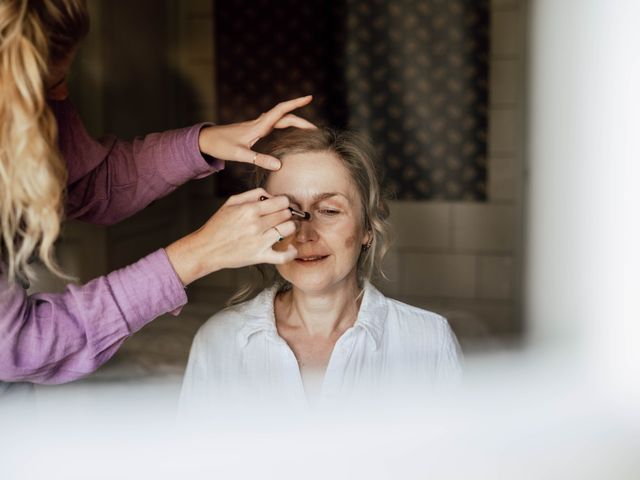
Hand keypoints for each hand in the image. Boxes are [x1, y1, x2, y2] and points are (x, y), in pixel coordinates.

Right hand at [165, 188, 296, 285]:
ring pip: (288, 229)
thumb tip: (271, 194)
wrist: (206, 249)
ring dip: (289, 227)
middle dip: (286, 213)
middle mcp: (256, 225)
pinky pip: (283, 256)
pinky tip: (290, 247)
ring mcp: (259, 242)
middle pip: (286, 214)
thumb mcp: (231, 202)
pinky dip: (291, 252)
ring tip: (284, 228)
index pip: (281, 201)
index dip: (284, 202)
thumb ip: (253, 194)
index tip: (281, 206)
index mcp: (249, 210)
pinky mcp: (260, 257)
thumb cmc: (218, 226)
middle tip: (282, 216)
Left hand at [198, 96, 315, 169]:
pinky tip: (289, 129)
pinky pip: (274, 124)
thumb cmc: (221, 145)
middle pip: (285, 116)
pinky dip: (286, 124)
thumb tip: (279, 165)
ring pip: (280, 119)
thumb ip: (259, 159)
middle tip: (315, 128)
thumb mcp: (239, 155)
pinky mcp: (254, 130)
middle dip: (301, 119)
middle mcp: (259, 123)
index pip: (281, 111)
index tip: (309, 97)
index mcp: (258, 126)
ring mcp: (257, 126)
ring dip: (294, 121)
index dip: (295, 103)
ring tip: (307, 129)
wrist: (206, 140)